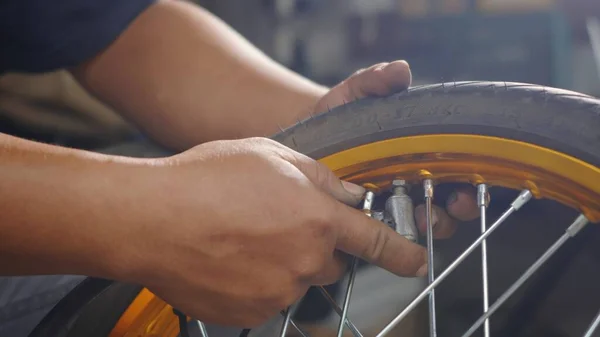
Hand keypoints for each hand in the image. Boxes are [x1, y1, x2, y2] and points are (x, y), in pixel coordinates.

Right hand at [120, 137, 427, 326]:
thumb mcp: (270, 155)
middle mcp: (305, 260)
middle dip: (316, 245)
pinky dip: (257, 280)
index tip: (415, 260)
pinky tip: (230, 257)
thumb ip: (320, 177)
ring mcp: (278, 291)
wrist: (151, 220)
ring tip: (243, 237)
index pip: (375, 240)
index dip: (400, 251)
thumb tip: (348, 195)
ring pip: (297, 279)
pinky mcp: (251, 312)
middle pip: (330, 261)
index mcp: (317, 218)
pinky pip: (268, 297)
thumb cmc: (206, 179)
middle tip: (277, 223)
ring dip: (283, 262)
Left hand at [313, 60, 478, 238]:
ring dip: (422, 227)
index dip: (468, 187)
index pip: (458, 175)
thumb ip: (375, 81)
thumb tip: (400, 71)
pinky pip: (381, 236)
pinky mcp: (363, 218)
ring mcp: (387, 203)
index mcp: (419, 154)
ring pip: (419, 226)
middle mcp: (410, 182)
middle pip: (446, 208)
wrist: (302, 134)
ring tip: (410, 222)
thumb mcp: (355, 94)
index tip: (463, 192)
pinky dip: (387, 237)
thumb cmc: (336, 114)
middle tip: (433, 212)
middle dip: (449, 214)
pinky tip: (378, 231)